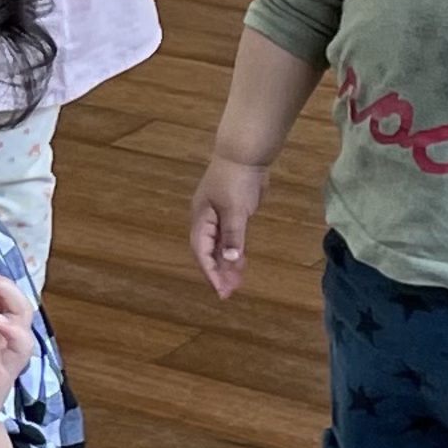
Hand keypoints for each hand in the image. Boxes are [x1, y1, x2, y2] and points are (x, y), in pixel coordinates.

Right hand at [190, 154, 267, 299]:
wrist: (246, 154)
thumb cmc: (237, 180)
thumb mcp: (235, 209)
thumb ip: (232, 236)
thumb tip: (229, 261)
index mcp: (201, 218)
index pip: (201, 251)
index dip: (210, 272)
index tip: (221, 291)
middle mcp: (206, 220)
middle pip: (207, 251)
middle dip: (217, 272)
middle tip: (229, 293)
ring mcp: (218, 216)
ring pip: (218, 246)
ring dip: (226, 264)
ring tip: (236, 283)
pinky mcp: (231, 213)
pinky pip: (229, 238)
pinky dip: (233, 251)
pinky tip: (240, 262)